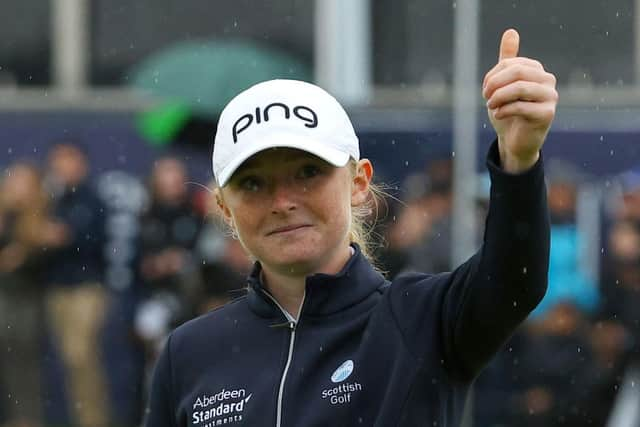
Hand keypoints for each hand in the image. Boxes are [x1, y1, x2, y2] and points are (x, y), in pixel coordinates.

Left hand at [482, 29, 557, 172]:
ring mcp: (550, 97)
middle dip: (495, 84)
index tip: (485, 88)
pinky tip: (498, 114)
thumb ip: (507, 60)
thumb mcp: (503, 85)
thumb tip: (511, 32)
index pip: (512, 63)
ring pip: (520, 88)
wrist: (514, 141)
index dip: (493, 74)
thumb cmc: (509, 112)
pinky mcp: (547, 114)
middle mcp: (548, 81)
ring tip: (490, 106)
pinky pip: (522, 106)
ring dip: (499, 97)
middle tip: (485, 97)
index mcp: (537, 71)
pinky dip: (504, 110)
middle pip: (517, 72)